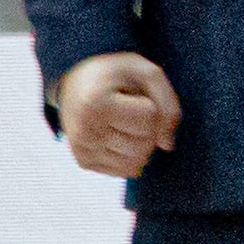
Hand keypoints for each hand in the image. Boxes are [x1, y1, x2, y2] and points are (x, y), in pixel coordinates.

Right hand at [56, 51, 181, 179]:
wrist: (75, 83)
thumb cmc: (115, 75)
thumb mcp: (146, 73)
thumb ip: (169, 104)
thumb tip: (167, 146)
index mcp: (95, 102)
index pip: (150, 117)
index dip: (150, 105)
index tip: (130, 94)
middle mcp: (83, 130)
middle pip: (145, 144)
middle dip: (149, 128)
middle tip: (129, 110)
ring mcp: (81, 149)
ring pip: (137, 162)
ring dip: (141, 143)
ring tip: (123, 122)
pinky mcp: (83, 162)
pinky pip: (126, 171)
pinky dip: (131, 155)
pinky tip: (117, 136)